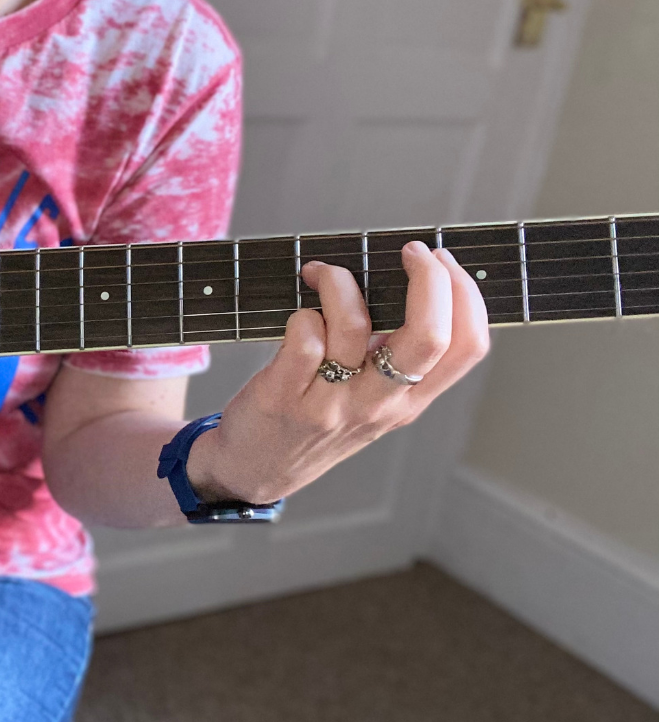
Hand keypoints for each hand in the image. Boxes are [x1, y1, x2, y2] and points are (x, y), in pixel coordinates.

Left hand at [187, 241, 488, 504]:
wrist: (255, 469)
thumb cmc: (315, 422)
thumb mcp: (372, 401)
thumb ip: (394, 356)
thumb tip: (408, 284)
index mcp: (408, 401)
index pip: (467, 348)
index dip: (466, 295)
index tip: (442, 261)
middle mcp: (378, 405)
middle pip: (429, 337)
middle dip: (429, 280)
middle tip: (410, 252)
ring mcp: (331, 402)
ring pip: (353, 325)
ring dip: (340, 282)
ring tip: (324, 275)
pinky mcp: (285, 395)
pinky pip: (304, 336)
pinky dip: (302, 312)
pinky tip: (299, 316)